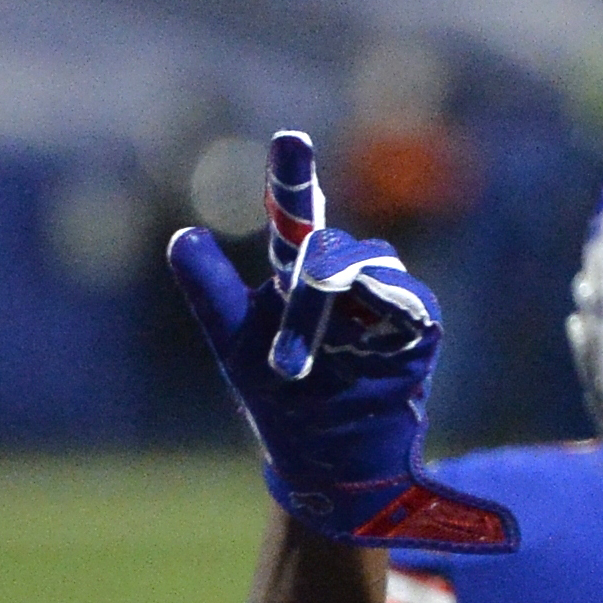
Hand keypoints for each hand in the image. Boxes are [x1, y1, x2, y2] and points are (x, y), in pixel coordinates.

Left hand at [165, 131, 514, 553]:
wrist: (329, 464)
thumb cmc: (281, 402)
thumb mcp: (234, 345)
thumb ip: (211, 290)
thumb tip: (182, 235)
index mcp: (297, 277)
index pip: (297, 214)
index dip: (294, 178)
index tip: (291, 138)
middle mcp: (345, 277)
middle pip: (329, 247)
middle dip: (309, 280)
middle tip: (289, 326)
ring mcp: (386, 299)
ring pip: (368, 268)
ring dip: (335, 307)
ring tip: (311, 361)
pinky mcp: (420, 328)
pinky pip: (409, 303)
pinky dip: (388, 312)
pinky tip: (368, 339)